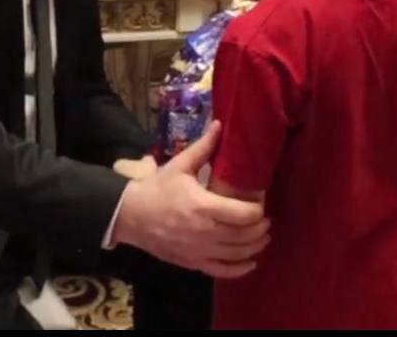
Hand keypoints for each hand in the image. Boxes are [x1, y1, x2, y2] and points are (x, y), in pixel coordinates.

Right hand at [113, 121, 268, 278]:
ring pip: (237, 254)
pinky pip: (222, 271)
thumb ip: (203, 147)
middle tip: (266, 220)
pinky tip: (251, 262)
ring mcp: (199, 251)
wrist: (130, 216)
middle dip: (261, 228)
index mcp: (203, 206)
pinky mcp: (192, 263)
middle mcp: (204, 232)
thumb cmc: (157, 189)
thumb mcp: (179, 166)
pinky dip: (240, 269)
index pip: (244, 214)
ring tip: (263, 238)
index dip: (258, 210)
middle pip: (245, 235)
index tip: (261, 203)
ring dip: (255, 247)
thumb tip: (220, 124)